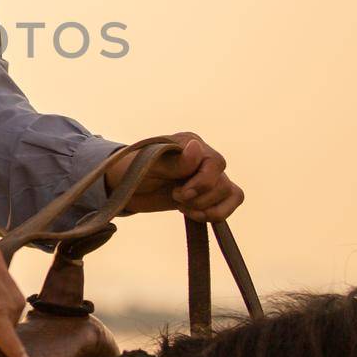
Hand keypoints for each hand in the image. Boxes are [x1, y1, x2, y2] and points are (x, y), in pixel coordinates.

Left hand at [104, 132, 242, 221]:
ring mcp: (209, 175)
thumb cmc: (132, 170)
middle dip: (199, 199)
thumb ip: (174, 162)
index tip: (178, 194)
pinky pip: (232, 202)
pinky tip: (194, 214)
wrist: (124, 187)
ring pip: (231, 194)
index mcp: (190, 143)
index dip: (201, 184)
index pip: (215, 163)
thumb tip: (196, 148)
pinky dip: (217, 214)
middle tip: (175, 198)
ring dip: (206, 208)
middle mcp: (204, 156)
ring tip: (182, 207)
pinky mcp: (210, 193)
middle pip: (223, 183)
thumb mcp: (148, 166)